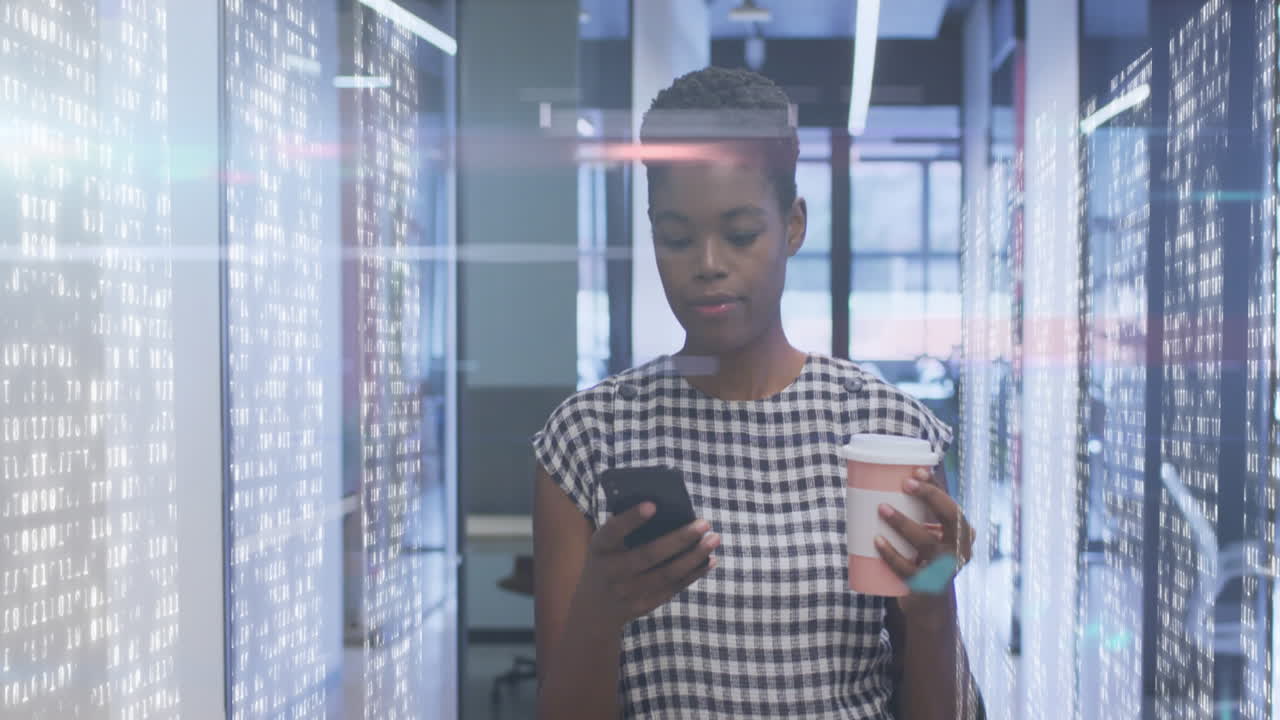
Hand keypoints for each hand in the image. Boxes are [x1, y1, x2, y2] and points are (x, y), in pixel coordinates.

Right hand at [577, 503, 719, 629]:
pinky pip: (673, 588)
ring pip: (667, 574)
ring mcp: (628, 592)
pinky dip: (693, 573)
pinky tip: (709, 560)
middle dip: (680, 539)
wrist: (594, 609)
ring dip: (694, 557)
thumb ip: (625, 529)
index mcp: (600, 547)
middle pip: (649, 555)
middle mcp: (611, 571)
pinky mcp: (644, 605)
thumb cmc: (606, 562)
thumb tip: (667, 508)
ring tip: (713, 540)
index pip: (613, 530)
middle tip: (704, 523)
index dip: (631, 519)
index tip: (653, 505)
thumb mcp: (605, 545)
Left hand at [874, 466, 974, 618]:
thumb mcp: (928, 535)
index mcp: (962, 533)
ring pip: (927, 542)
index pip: (952, 504)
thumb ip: (918, 513)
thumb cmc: (924, 558)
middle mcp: (960, 550)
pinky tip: (877, 540)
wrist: (928, 604)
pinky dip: (891, 553)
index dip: (936, 487)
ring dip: (903, 522)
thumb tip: (890, 477)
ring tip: (882, 508)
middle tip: (905, 483)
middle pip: (951, 517)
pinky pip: (908, 567)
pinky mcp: (927, 585)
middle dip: (930, 496)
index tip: (917, 471)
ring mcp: (945, 569)